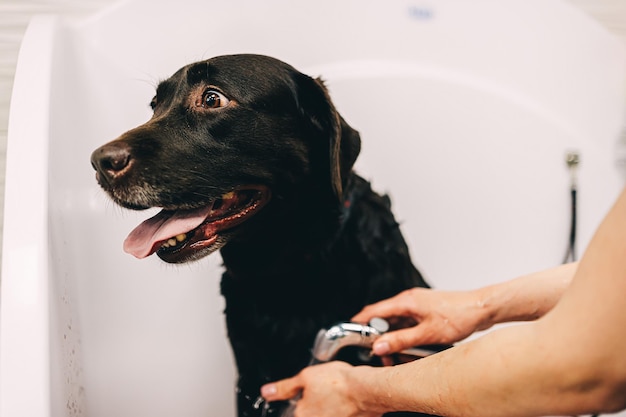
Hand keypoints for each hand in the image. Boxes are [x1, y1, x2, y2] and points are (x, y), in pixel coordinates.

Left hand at [261, 362, 382, 416]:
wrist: (368, 390)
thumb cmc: (341, 383)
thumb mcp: (306, 376)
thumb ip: (284, 387)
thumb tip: (267, 392)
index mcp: (302, 415)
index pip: (293, 410)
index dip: (300, 399)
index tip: (312, 393)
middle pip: (309, 413)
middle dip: (315, 404)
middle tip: (325, 392)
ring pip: (326, 413)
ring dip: (328, 407)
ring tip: (336, 396)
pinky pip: (340, 414)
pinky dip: (341, 410)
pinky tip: (346, 403)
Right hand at [352, 287, 490, 354]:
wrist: (481, 308)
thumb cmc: (459, 315)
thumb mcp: (427, 333)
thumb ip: (401, 340)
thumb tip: (380, 345)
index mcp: (406, 301)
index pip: (374, 311)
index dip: (360, 322)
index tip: (352, 333)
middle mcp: (409, 300)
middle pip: (383, 317)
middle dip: (378, 335)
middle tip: (379, 353)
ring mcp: (417, 304)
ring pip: (395, 321)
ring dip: (392, 336)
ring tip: (394, 353)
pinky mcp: (424, 310)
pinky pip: (406, 322)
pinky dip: (403, 333)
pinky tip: (408, 346)